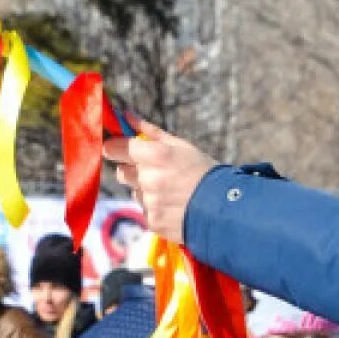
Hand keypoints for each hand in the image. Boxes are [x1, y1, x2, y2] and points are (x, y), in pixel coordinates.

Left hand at [101, 116, 217, 245]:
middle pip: (122, 173)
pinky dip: (156, 208)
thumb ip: (149, 131)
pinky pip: (145, 211)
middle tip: (157, 171)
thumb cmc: (203, 170)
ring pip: (135, 193)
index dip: (115, 148)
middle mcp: (148, 179)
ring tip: (172, 191)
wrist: (225, 208)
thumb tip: (125, 115)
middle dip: (133, 170)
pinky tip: (175, 206)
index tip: (119, 149)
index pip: (113, 149)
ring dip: (146, 190)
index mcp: (155, 155)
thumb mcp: (181, 145)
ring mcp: (149, 203)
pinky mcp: (153, 221)